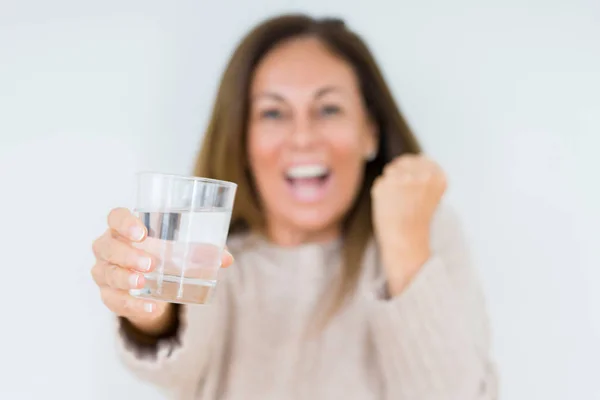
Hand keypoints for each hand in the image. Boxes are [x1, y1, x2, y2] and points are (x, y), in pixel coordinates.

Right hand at [91, 208, 233, 334]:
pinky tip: (151, 307)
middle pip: (106, 246)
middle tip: (150, 263)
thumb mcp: (182, 249)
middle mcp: (108, 247)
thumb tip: (226, 259)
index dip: (124, 223)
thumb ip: (203, 250)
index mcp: (124, 228)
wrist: (152, 283)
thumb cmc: (164, 254)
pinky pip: (114, 300)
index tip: (141, 233)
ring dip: (124, 278)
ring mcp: (104, 271)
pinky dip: (132, 305)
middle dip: (127, 255)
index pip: (115, 217)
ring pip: (106, 273)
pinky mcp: (108, 294)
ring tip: (143, 282)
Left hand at [371, 155, 446, 294]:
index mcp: (438, 176)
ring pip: (389, 172)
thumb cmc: (417, 221)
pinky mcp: (384, 184)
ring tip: (396, 204)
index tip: (412, 188)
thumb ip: (423, 174)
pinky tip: (388, 207)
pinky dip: (380, 194)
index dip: (411, 172)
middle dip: (398, 176)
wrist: (406, 242)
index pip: (419, 159)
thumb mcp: (430, 194)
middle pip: (402, 163)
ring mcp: (402, 178)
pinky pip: (379, 183)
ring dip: (389, 185)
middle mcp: (422, 174)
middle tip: (401, 199)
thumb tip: (413, 156)